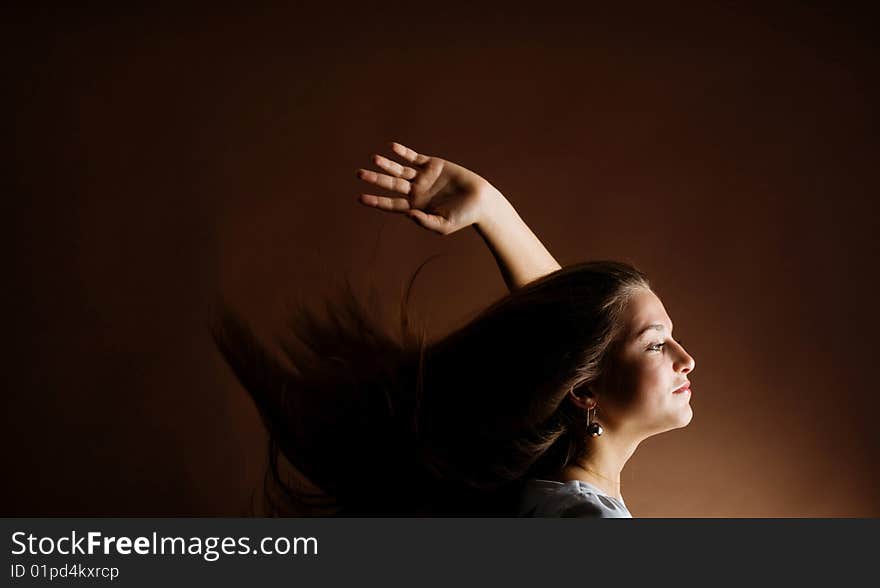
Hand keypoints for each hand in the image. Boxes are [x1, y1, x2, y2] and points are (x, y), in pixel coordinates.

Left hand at [356, 141, 498, 234]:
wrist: (481, 201)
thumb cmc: (463, 217)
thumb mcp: (443, 225)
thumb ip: (424, 221)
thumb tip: (408, 214)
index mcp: (415, 207)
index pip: (391, 204)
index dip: (376, 201)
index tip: (360, 198)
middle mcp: (415, 191)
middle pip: (391, 184)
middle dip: (375, 179)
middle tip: (359, 174)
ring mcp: (423, 177)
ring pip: (399, 169)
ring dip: (386, 165)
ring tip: (373, 159)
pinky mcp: (433, 164)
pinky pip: (414, 157)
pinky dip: (403, 152)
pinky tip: (392, 147)